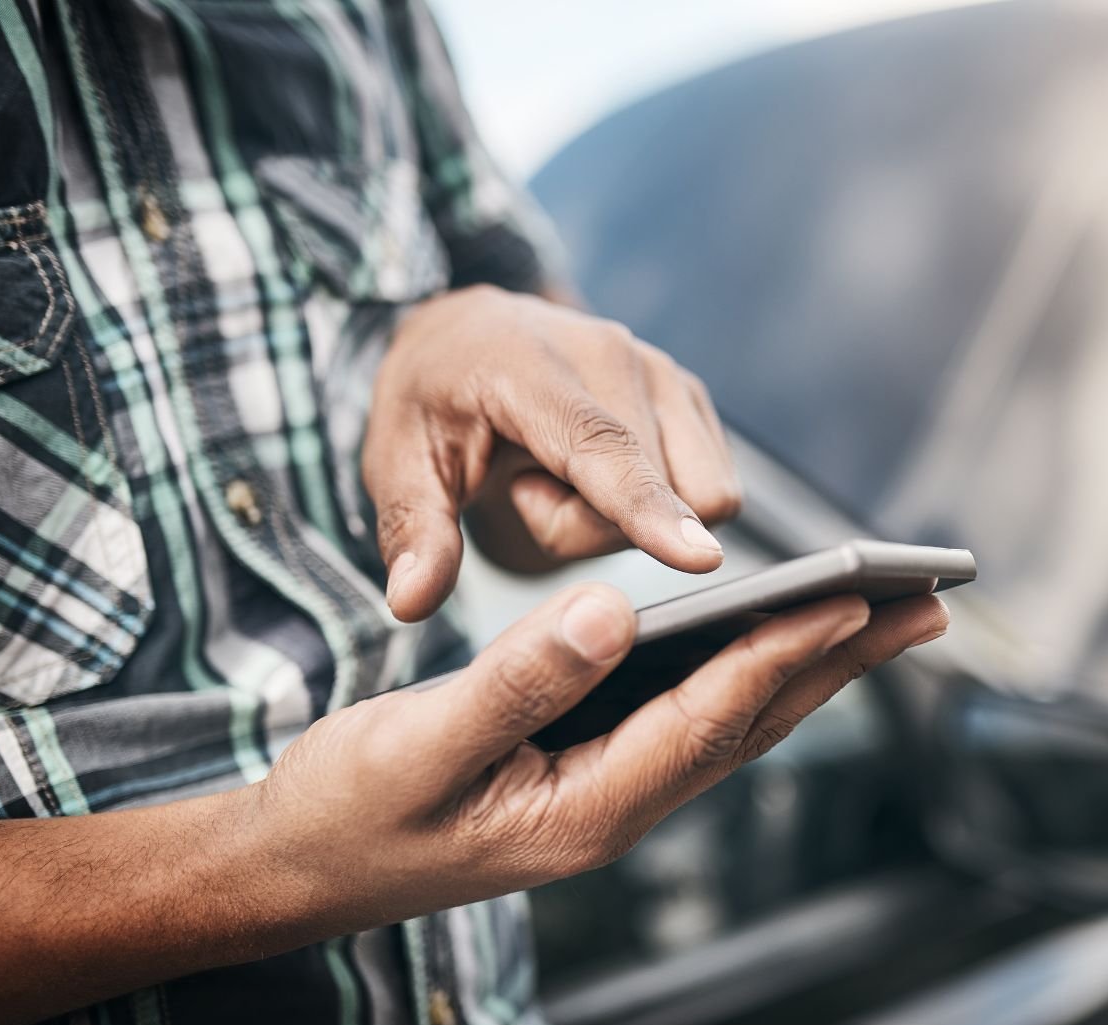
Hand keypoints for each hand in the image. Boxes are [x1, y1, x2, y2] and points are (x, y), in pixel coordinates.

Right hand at [253, 584, 948, 924]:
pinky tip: (781, 638)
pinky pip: (697, 719)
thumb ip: (513, 681)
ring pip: (736, 723)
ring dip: (815, 667)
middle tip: (925, 604)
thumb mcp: (416, 744)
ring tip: (886, 613)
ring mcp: (612, 796)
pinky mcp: (596, 773)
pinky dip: (752, 673)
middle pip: (753, 725)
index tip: (848, 598)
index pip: (707, 719)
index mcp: (585, 809)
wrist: (299, 868)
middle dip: (841, 663)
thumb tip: (613, 610)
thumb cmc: (346, 809)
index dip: (779, 654)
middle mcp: (618, 809)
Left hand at [365, 285, 742, 621]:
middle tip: (529, 490)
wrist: (471, 338)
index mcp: (532, 367)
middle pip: (652, 499)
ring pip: (694, 498)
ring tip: (566, 479)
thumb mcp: (397, 464)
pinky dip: (658, 499)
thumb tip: (411, 602)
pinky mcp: (691, 394)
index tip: (700, 559)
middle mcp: (615, 354)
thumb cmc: (435, 404)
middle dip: (592, 527)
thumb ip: (412, 532)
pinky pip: (710, 488)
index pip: (604, 448)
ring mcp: (664, 370)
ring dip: (631, 516)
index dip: (650, 508)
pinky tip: (599, 471)